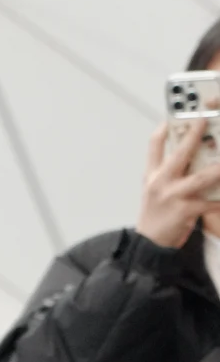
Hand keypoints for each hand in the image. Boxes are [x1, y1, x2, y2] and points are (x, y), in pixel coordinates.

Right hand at [136, 120, 219, 249]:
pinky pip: (210, 202)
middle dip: (193, 135)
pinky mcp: (185, 211)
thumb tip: (187, 154)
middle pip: (179, 154)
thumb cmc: (155, 215)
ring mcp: (173, 196)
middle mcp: (161, 182)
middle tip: (204, 120)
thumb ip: (164, 171)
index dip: (163, 129)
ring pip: (201, 178)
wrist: (149, 243)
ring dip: (219, 169)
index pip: (154, 146)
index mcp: (152, 175)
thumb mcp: (152, 189)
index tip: (172, 118)